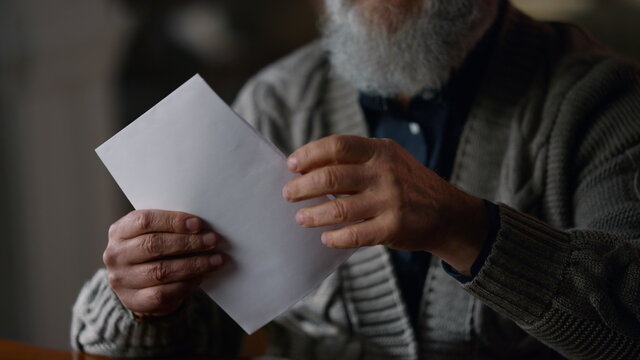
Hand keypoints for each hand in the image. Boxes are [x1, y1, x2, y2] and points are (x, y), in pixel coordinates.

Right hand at [103, 210, 223, 316]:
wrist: (136, 285)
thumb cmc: (151, 251)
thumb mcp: (151, 233)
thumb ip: (169, 228)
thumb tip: (202, 227)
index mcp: (119, 231)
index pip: (144, 221)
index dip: (173, 221)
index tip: (198, 224)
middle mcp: (115, 255)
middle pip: (154, 245)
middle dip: (188, 242)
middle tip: (213, 240)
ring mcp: (121, 280)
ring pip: (161, 271)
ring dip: (194, 264)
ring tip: (216, 259)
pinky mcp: (133, 301)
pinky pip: (163, 293)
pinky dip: (186, 284)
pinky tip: (202, 276)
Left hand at [282, 135, 487, 274]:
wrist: (446, 212)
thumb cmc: (406, 184)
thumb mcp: (387, 160)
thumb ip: (355, 161)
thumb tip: (307, 168)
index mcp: (380, 151)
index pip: (337, 145)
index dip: (310, 154)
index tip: (291, 164)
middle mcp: (384, 172)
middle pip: (331, 176)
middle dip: (303, 186)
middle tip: (289, 193)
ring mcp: (390, 200)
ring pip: (339, 209)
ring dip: (313, 214)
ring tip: (301, 218)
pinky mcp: (393, 227)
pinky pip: (355, 235)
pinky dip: (335, 237)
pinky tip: (326, 238)